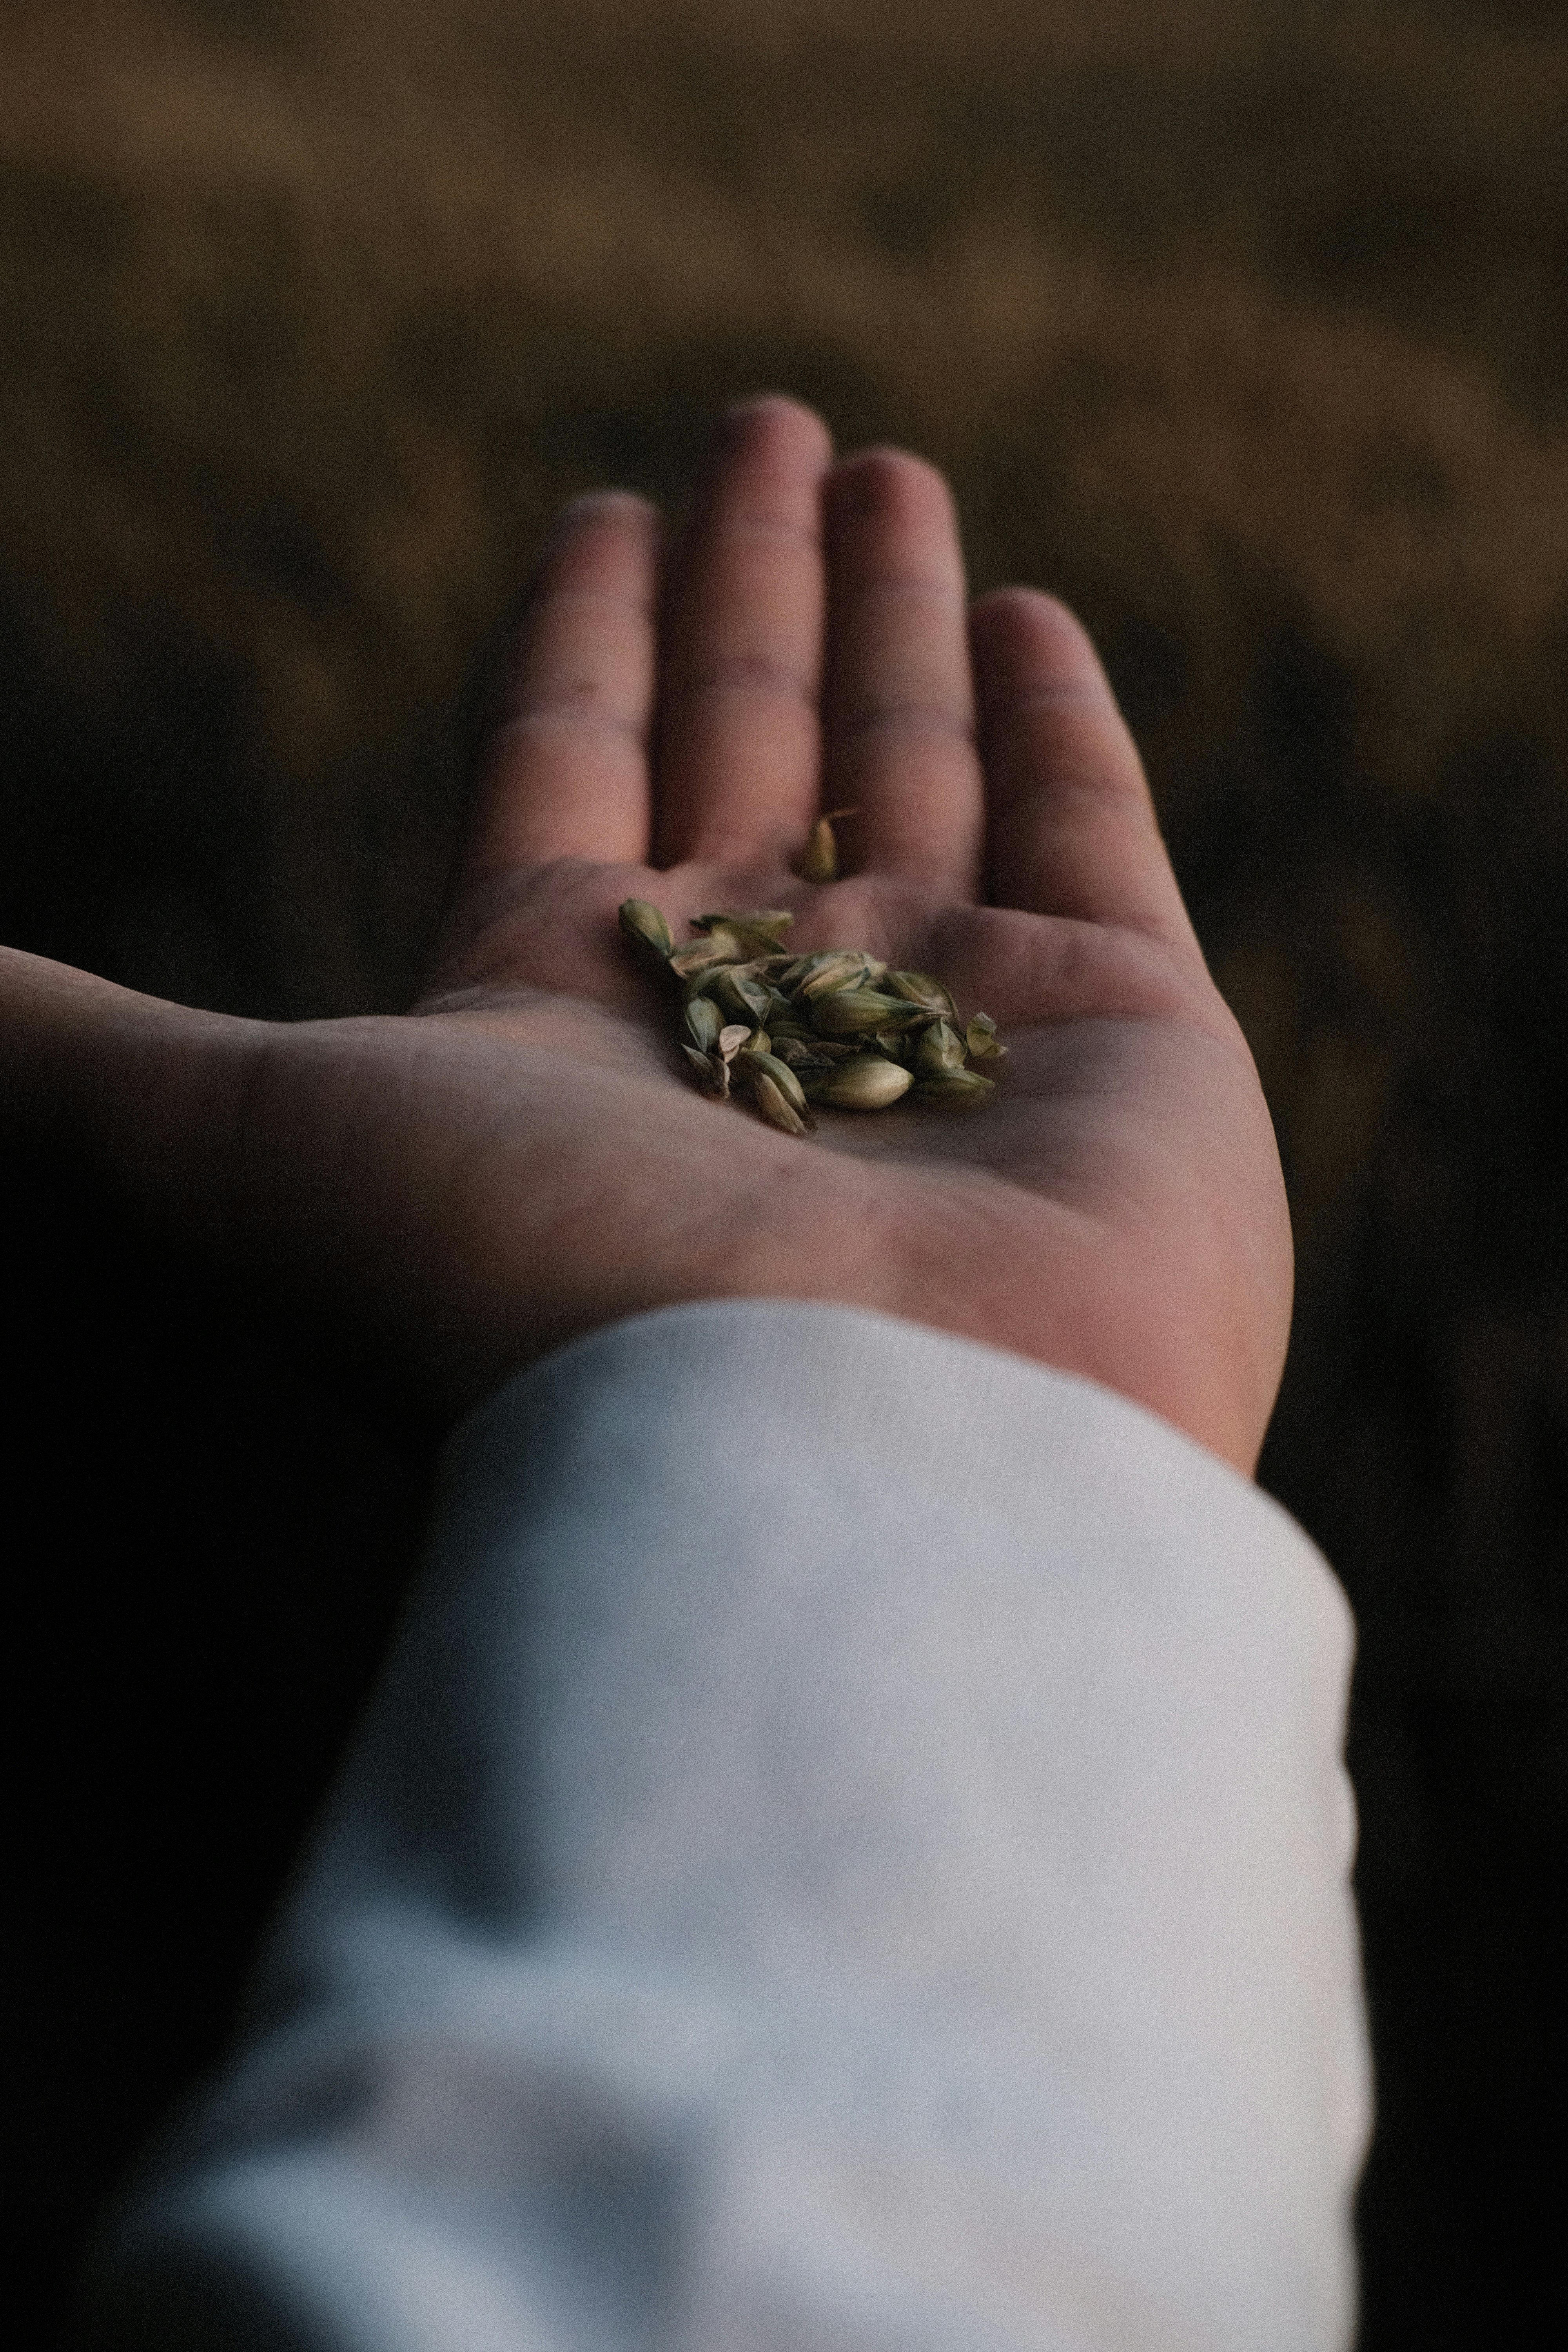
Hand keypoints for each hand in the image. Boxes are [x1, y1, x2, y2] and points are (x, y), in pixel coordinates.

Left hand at [0, 400, 1289, 1471]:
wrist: (842, 1487)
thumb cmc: (546, 1309)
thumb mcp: (242, 1144)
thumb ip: (65, 1063)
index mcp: (572, 1030)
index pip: (568, 779)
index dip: (576, 638)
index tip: (593, 510)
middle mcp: (761, 1032)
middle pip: (745, 752)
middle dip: (745, 589)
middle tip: (758, 420)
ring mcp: (953, 1033)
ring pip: (913, 774)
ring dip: (888, 617)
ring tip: (879, 463)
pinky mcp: (1126, 1041)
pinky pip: (1084, 839)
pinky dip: (1056, 725)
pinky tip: (1016, 605)